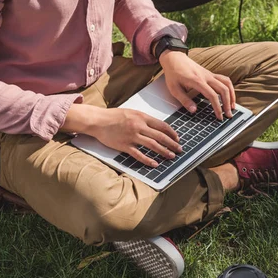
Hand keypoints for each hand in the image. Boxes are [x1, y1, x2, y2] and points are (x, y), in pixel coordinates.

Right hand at [62, 104, 181, 166]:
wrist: (98, 121)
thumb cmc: (114, 116)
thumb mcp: (132, 113)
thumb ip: (144, 119)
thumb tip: (158, 127)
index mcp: (141, 117)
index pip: (162, 125)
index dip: (172, 133)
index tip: (178, 139)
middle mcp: (138, 126)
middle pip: (160, 136)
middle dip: (172, 144)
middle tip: (179, 150)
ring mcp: (131, 136)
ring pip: (152, 145)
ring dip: (164, 152)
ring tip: (171, 156)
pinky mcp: (124, 145)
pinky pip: (138, 154)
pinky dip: (148, 160)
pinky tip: (155, 164)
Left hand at [159, 50, 235, 119]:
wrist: (174, 58)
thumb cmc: (173, 73)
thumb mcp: (174, 89)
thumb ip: (184, 100)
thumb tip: (194, 110)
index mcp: (197, 81)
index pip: (212, 95)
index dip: (217, 107)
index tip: (219, 117)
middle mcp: (206, 77)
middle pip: (223, 89)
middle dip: (228, 103)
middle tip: (228, 115)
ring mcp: (210, 74)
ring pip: (227, 83)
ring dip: (232, 95)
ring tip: (232, 106)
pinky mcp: (211, 74)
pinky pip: (224, 79)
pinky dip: (229, 88)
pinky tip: (229, 95)